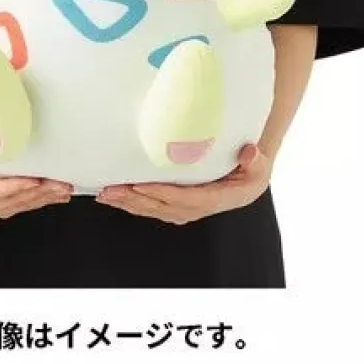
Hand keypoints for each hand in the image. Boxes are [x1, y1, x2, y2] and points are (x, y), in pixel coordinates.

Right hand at [0, 135, 71, 219]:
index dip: (7, 189)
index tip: (29, 182)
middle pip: (4, 203)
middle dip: (32, 195)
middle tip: (56, 185)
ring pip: (14, 206)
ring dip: (39, 199)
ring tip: (61, 190)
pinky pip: (15, 203)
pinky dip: (35, 200)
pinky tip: (52, 195)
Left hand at [95, 143, 271, 224]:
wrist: (248, 181)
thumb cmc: (251, 170)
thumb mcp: (258, 165)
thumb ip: (254, 160)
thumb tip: (249, 153)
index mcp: (215, 199)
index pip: (184, 199)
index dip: (161, 194)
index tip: (139, 186)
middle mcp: (196, 209)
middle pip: (161, 207)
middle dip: (134, 200)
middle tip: (110, 190)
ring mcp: (184, 210)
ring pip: (152, 209)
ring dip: (127, 203)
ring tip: (105, 193)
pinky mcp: (175, 206)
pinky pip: (151, 207)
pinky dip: (132, 203)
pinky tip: (115, 196)